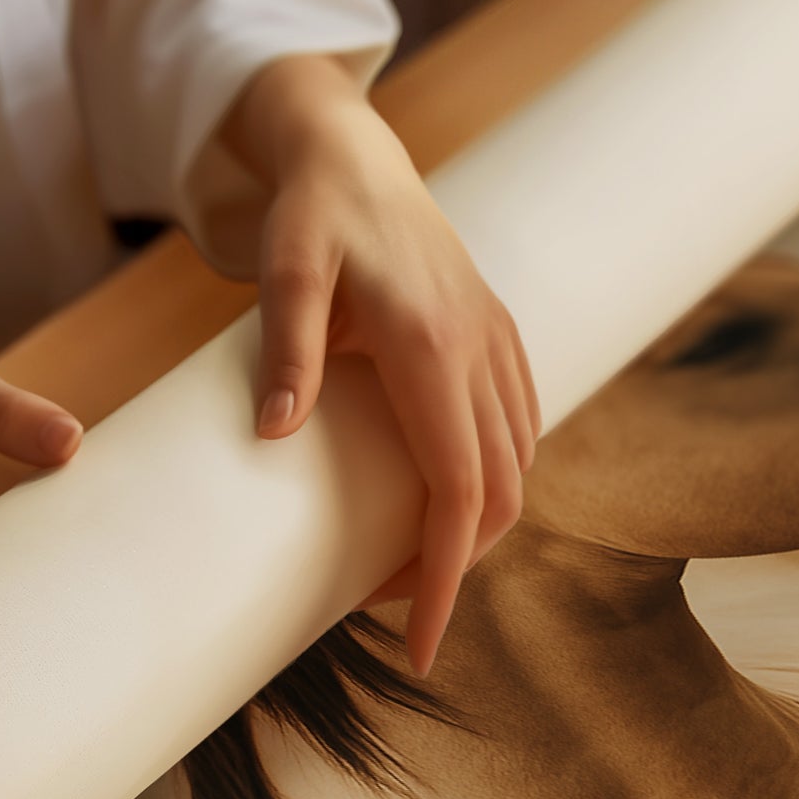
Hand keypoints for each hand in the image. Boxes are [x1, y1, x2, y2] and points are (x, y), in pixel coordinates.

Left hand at [218, 56, 541, 675]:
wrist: (357, 155)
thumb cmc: (312, 213)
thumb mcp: (284, 269)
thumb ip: (286, 348)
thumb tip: (276, 434)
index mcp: (430, 345)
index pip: (458, 489)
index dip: (446, 576)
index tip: (421, 644)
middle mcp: (479, 350)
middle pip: (499, 494)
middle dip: (457, 567)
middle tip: (391, 606)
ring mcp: (498, 343)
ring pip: (517, 466)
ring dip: (476, 527)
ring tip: (411, 562)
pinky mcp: (500, 338)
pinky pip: (521, 428)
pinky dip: (494, 480)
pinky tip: (451, 497)